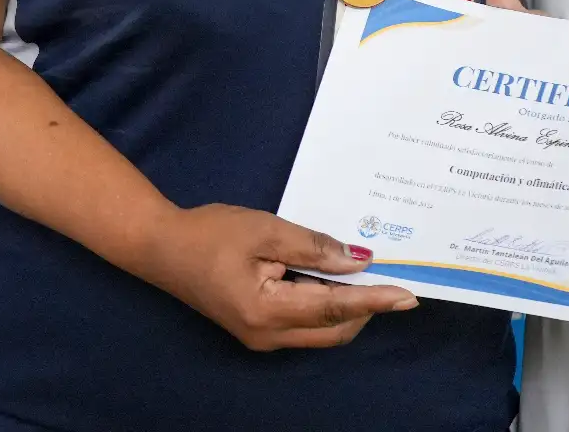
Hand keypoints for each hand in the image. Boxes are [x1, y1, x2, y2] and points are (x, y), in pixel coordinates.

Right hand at [136, 204, 417, 349]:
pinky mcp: (256, 331)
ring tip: (359, 274)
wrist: (160, 248)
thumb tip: (357, 261)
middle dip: (364, 308)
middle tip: (387, 278)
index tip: (408, 296)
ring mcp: (261, 338)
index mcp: (269, 311)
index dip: (374, 301)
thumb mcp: (264, 229)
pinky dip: (323, 307)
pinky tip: (325, 279)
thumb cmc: (209, 233)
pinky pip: (303, 326)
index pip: (336, 308)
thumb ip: (312, 247)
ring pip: (320, 333)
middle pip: (334, 331)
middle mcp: (268, 336)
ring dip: (344, 308)